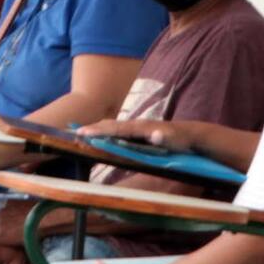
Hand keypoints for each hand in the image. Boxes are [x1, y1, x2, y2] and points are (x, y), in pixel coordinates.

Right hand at [77, 116, 194, 153]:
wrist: (189, 133)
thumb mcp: (175, 139)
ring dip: (97, 129)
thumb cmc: (181, 139)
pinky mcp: (137, 132)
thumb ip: (165, 137)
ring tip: (81, 133)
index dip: (99, 131)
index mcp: (140, 126)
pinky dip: (105, 131)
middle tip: (75, 133)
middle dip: (92, 128)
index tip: (83, 133)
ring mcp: (136, 127)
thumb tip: (155, 134)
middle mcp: (135, 124)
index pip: (116, 128)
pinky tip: (100, 136)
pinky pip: (117, 131)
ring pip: (112, 126)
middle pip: (110, 125)